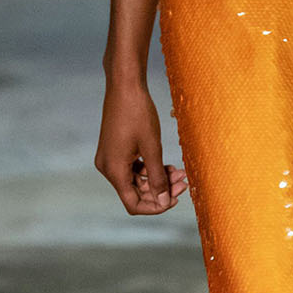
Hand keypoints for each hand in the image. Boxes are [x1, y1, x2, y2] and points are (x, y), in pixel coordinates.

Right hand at [95, 77, 188, 214]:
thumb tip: (164, 201)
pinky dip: (149, 168)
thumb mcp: (152, 147)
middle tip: (184, 183)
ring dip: (157, 179)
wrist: (125, 86)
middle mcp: (108, 168)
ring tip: (180, 172)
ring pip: (136, 180)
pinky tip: (167, 165)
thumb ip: (157, 177)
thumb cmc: (138, 113)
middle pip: (135, 192)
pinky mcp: (115, 150)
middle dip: (160, 190)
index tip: (175, 199)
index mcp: (114, 170)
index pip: (133, 204)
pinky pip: (132, 168)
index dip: (155, 206)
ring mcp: (110, 159)